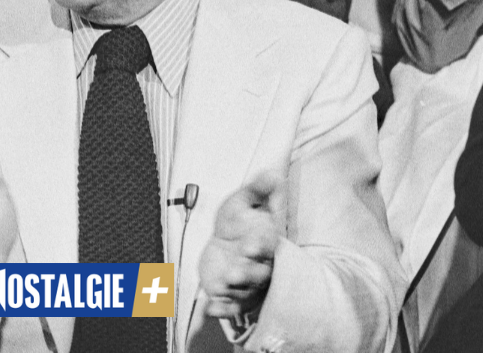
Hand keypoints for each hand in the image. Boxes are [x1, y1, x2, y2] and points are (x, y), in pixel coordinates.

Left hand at [199, 171, 281, 317]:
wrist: (227, 243)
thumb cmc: (239, 221)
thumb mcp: (243, 200)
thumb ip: (258, 188)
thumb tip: (272, 173)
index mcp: (267, 242)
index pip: (268, 246)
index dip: (260, 246)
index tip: (250, 245)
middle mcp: (262, 265)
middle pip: (259, 273)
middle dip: (246, 274)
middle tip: (233, 274)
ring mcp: (249, 283)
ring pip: (246, 290)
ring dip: (234, 291)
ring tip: (220, 285)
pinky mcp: (236, 296)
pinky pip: (232, 306)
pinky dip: (222, 309)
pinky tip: (210, 308)